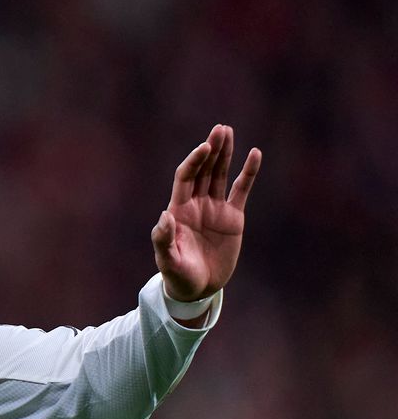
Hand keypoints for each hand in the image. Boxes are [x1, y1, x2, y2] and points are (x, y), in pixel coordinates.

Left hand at [152, 124, 261, 301]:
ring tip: (227, 131)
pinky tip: (255, 154)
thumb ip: (164, 240)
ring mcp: (215, 208)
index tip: (204, 147)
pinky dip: (248, 173)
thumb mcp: (168, 260)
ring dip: (224, 154)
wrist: (198, 289)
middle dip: (211, 150)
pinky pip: (241, 190)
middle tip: (220, 129)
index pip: (186, 177)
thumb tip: (164, 217)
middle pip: (203, 170)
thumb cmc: (178, 276)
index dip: (194, 161)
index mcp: (179, 210)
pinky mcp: (233, 217)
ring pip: (219, 174)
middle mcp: (196, 204)